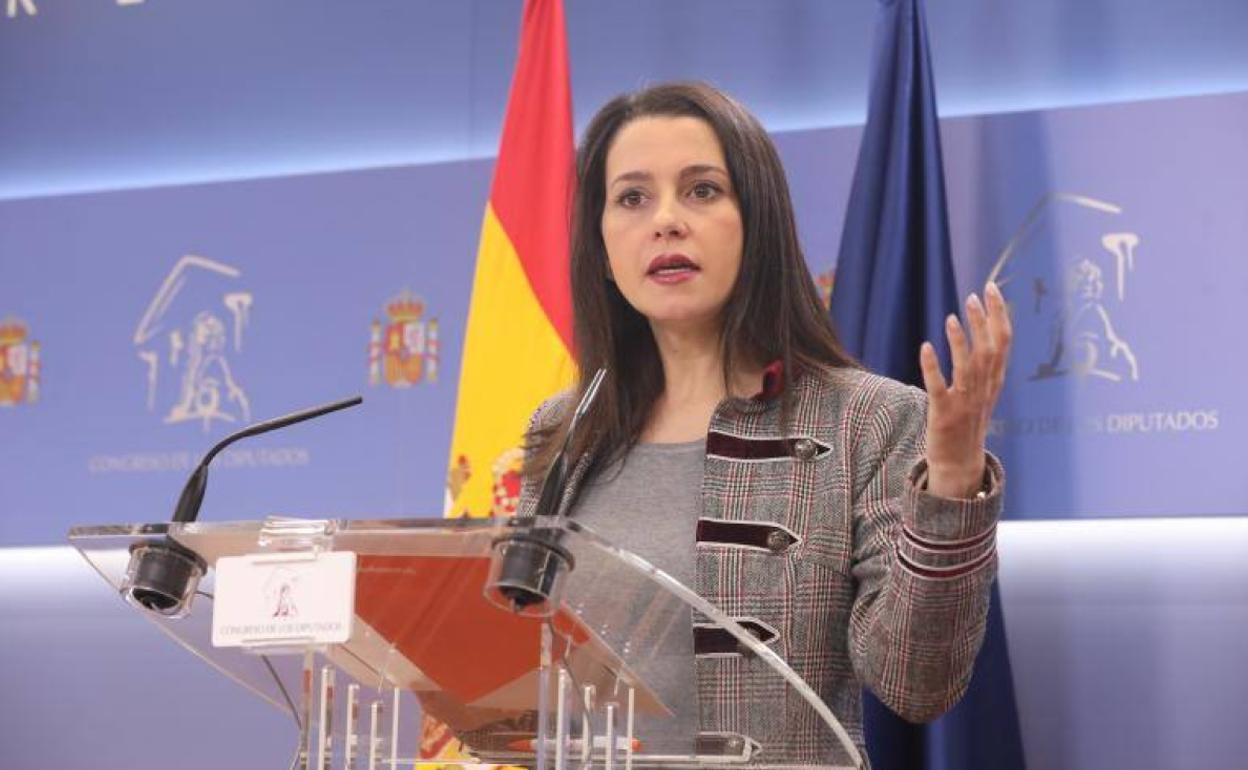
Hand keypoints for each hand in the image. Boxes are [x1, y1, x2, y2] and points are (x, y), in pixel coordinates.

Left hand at [919, 281, 1011, 497]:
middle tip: (972, 296)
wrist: (959, 462)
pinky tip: (926, 347)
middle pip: (988, 350)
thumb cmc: (968, 422)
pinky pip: (939, 388)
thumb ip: (986, 364)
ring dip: (960, 342)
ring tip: (952, 317)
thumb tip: (986, 329)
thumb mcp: (983, 391)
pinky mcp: (944, 415)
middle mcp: (984, 390)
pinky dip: (933, 368)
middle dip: (982, 322)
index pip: (1003, 342)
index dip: (998, 314)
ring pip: (967, 368)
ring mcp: (965, 403)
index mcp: (994, 381)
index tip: (989, 289)